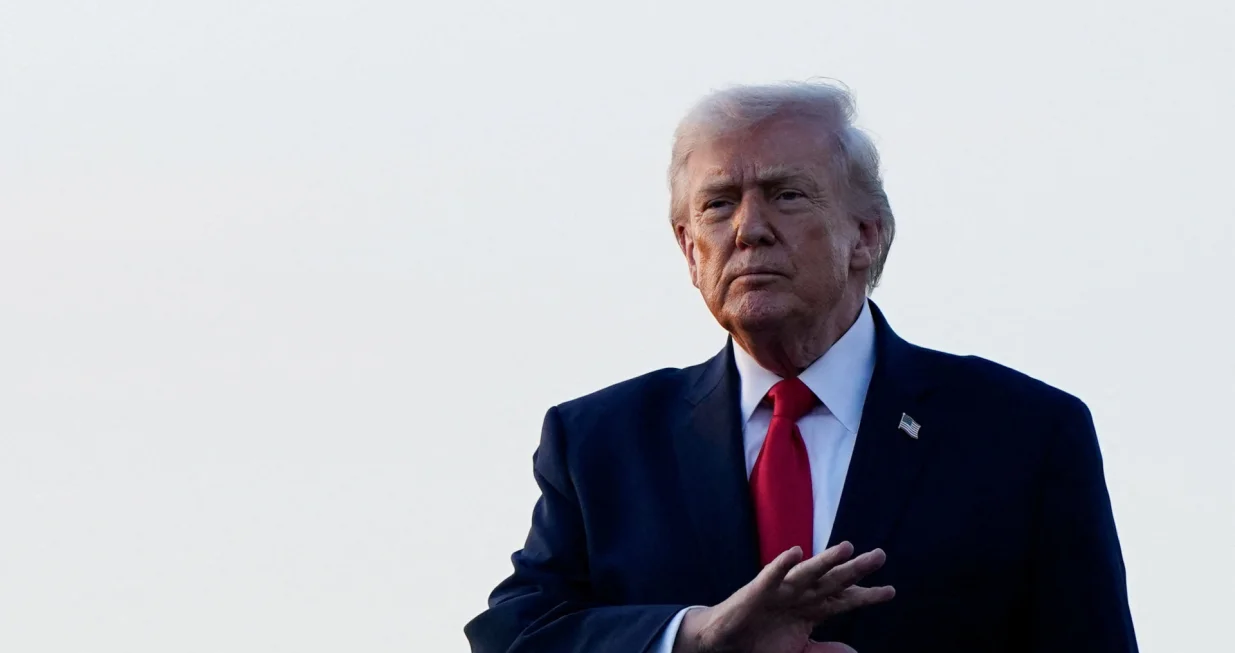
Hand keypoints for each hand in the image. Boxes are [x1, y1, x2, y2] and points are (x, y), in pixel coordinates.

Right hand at [674, 542, 893, 652]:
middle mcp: (801, 595)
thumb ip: (825, 651)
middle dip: (856, 569)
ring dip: (827, 560)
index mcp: (813, 609)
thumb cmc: (764, 642)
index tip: (890, 591)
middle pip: (834, 581)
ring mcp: (781, 590)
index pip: (845, 600)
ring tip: (848, 548)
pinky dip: (784, 564)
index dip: (867, 596)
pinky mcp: (759, 590)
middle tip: (880, 555)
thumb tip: (854, 652)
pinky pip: (773, 575)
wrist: (728, 642)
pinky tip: (796, 552)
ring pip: (809, 573)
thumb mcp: (800, 650)